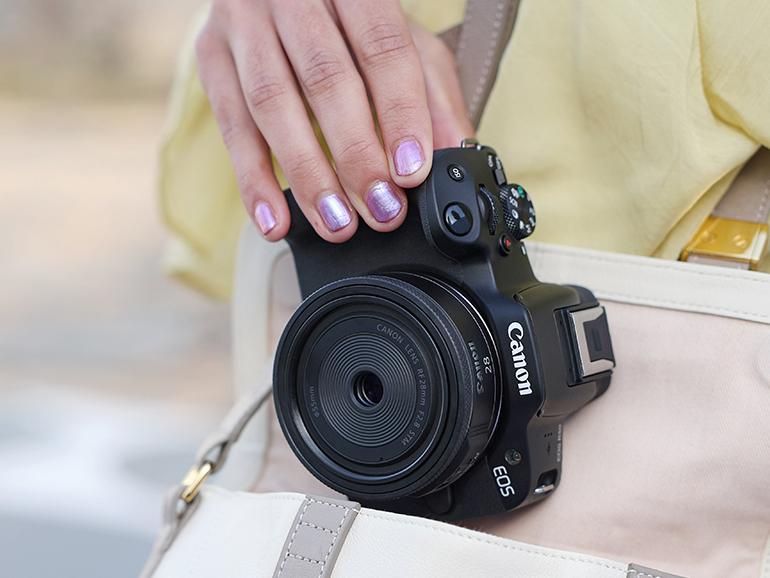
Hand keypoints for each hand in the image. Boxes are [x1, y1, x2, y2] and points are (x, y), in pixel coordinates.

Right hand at [196, 0, 473, 241]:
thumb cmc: (350, 20)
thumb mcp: (405, 42)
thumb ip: (432, 95)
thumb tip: (453, 152)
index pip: (381, 48)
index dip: (399, 113)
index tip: (410, 172)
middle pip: (325, 78)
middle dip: (356, 155)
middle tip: (381, 209)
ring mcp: (245, 22)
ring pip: (272, 104)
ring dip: (307, 175)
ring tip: (337, 223)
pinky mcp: (212, 55)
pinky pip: (230, 126)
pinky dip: (253, 180)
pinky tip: (276, 221)